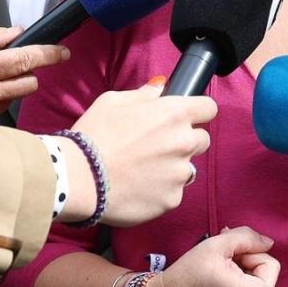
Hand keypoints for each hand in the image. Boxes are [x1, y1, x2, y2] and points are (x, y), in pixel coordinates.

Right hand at [0, 25, 64, 118]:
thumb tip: (16, 32)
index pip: (23, 59)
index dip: (48, 54)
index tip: (63, 52)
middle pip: (29, 80)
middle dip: (28, 70)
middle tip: (10, 64)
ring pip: (19, 94)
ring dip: (13, 84)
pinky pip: (5, 108)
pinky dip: (0, 98)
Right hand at [65, 82, 216, 226]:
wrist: (79, 178)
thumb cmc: (94, 135)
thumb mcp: (113, 102)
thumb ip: (144, 94)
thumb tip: (159, 87)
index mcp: (174, 114)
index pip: (208, 108)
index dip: (198, 112)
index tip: (186, 118)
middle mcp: (184, 142)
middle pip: (201, 140)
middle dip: (184, 141)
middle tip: (156, 147)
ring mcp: (180, 174)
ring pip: (187, 168)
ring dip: (172, 168)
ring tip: (142, 170)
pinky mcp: (172, 200)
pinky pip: (173, 193)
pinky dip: (160, 191)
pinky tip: (137, 187)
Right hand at [147, 227, 280, 286]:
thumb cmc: (188, 274)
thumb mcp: (216, 245)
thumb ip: (247, 237)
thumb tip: (268, 242)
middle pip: (269, 271)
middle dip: (252, 256)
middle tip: (229, 252)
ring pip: (260, 278)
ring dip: (246, 264)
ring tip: (222, 259)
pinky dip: (241, 275)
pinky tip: (222, 269)